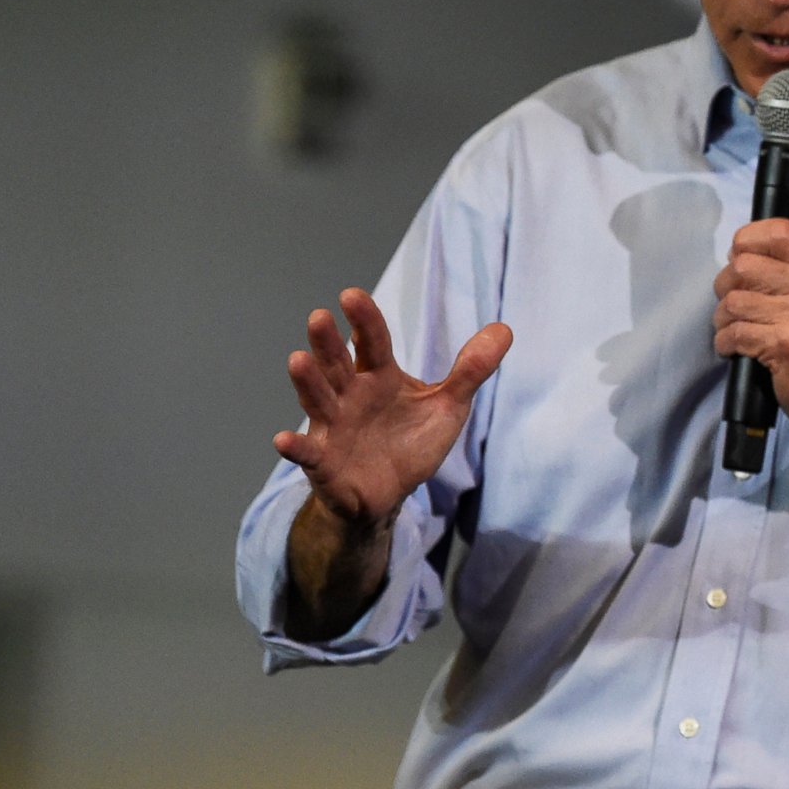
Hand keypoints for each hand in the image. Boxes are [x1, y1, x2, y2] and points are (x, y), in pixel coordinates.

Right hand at [273, 288, 511, 526]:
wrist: (390, 492)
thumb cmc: (411, 441)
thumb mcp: (447, 405)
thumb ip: (471, 370)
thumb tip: (504, 329)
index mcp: (378, 376)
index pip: (372, 342)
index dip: (363, 320)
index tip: (351, 295)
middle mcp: (349, 395)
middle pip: (336, 364)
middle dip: (327, 343)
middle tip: (319, 317)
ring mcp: (332, 426)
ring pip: (317, 399)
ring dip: (307, 382)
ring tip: (297, 360)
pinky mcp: (324, 462)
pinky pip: (308, 453)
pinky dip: (295, 447)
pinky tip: (284, 440)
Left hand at [712, 219, 788, 457]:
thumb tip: (742, 253)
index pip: (779, 231)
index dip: (747, 241)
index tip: (741, 259)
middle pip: (744, 265)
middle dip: (727, 286)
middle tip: (735, 306)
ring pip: (733, 301)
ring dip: (723, 319)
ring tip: (735, 330)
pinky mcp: (785, 345)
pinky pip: (733, 332)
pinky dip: (725, 344)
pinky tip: (736, 350)